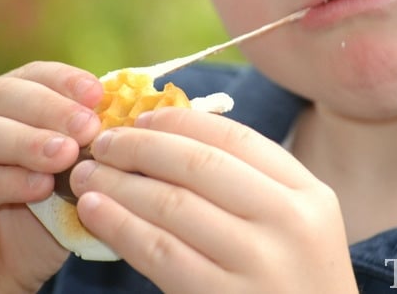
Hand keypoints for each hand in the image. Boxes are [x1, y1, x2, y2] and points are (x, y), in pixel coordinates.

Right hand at [0, 62, 101, 293]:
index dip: (63, 80)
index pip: (28, 75)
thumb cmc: (29, 223)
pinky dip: (5, 181)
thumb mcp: (63, 180)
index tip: (98, 94)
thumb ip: (80, 148)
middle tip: (88, 127)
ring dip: (27, 141)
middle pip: (2, 95)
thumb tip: (120, 118)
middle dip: (50, 109)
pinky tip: (40, 187)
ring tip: (67, 154)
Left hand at [70, 108, 357, 293]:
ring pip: (172, 204)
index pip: (235, 138)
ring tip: (87, 174)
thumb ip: (246, 183)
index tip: (141, 118)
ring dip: (119, 183)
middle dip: (140, 146)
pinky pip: (160, 252)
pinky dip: (120, 225)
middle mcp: (290, 222)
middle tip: (103, 142)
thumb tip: (165, 136)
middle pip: (199, 163)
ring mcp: (259, 264)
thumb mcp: (290, 225)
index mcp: (308, 193)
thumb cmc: (290, 280)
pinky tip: (94, 211)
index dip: (179, 122)